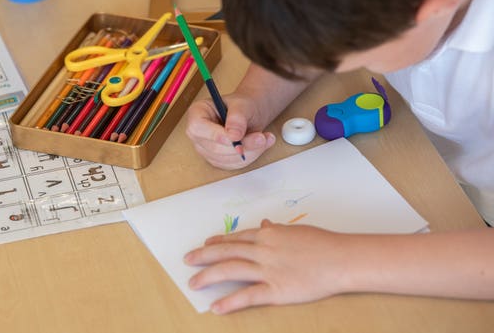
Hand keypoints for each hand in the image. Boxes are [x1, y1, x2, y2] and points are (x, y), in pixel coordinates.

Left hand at [184, 220, 346, 313]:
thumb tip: (265, 224)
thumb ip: (277, 230)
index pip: (236, 238)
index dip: (218, 241)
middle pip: (225, 252)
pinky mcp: (276, 290)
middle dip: (203, 256)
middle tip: (188, 260)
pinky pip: (247, 296)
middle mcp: (262, 250)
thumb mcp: (296, 230)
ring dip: (208, 276)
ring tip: (193, 283)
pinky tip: (215, 306)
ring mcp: (267, 270)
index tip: (206, 243)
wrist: (340, 259)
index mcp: (268, 235)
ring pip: (230, 270)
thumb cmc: (322, 243)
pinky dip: (229, 301)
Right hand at [185, 93, 275, 169]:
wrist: (250, 114)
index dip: (215, 135)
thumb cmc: (242, 106)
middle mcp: (198, 134)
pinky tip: (261, 145)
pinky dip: (251, 156)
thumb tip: (234, 135)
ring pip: (226, 159)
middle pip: (214, 148)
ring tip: (265, 138)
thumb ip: (237, 118)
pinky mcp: (218, 160)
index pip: (198, 128)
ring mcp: (206, 149)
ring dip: (250, 151)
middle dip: (241, 145)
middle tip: (261, 138)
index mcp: (197, 114)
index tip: (235, 137)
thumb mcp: (242, 105)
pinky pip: (234, 164)